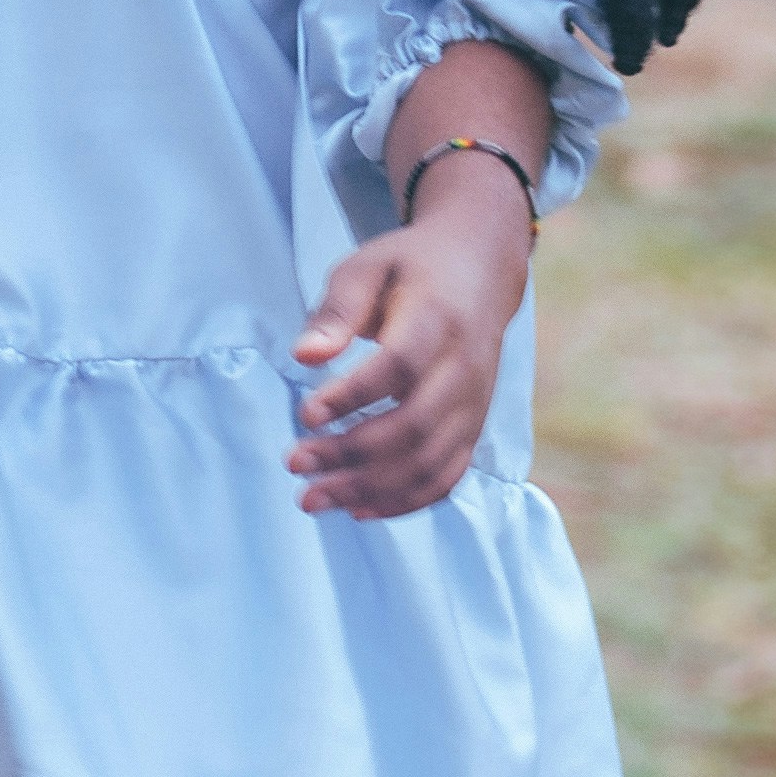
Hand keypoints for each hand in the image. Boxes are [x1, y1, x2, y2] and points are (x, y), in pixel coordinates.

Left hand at [287, 173, 532, 523]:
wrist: (481, 271)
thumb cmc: (410, 268)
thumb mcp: (367, 266)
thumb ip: (337, 309)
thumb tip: (305, 354)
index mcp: (438, 319)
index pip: (398, 368)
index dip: (352, 397)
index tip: (304, 415)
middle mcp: (464, 368)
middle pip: (412, 426)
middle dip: (350, 455)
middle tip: (294, 464)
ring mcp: (475, 404)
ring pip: (429, 462)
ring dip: (369, 489)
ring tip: (313, 497)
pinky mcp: (475, 427)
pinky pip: (447, 477)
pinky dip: (405, 501)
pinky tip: (358, 510)